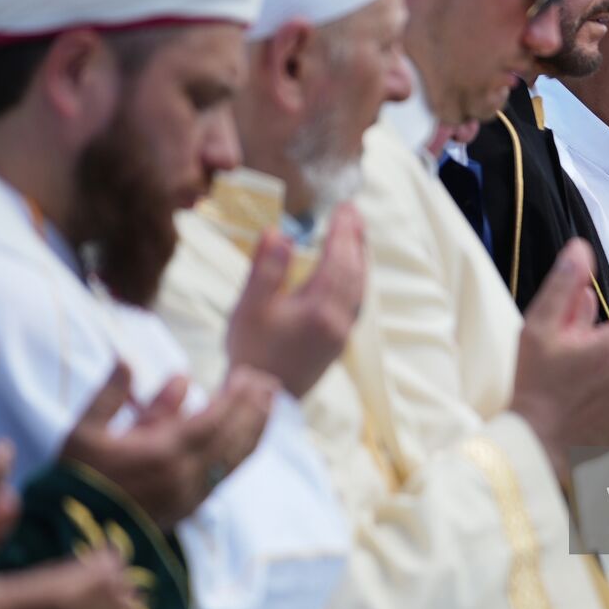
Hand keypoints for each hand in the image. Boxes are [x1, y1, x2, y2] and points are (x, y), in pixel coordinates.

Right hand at [60, 362, 275, 527]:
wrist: (74, 536)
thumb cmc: (76, 479)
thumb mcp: (83, 432)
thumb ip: (109, 394)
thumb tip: (128, 359)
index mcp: (162, 453)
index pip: (214, 420)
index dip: (235, 396)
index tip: (246, 374)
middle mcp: (184, 475)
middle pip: (233, 437)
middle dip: (254, 407)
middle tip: (269, 382)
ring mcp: (191, 494)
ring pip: (236, 458)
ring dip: (257, 428)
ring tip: (270, 403)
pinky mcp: (191, 507)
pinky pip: (227, 474)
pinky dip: (244, 452)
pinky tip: (250, 436)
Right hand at [227, 203, 365, 397]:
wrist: (259, 401)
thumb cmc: (250, 352)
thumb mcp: (250, 307)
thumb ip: (266, 268)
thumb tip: (280, 233)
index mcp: (318, 308)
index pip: (338, 260)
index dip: (343, 231)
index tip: (345, 208)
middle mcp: (338, 320)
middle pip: (355, 271)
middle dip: (355, 239)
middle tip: (352, 213)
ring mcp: (341, 333)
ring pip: (359, 288)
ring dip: (359, 258)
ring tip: (355, 235)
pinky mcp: (338, 344)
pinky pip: (355, 303)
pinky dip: (356, 280)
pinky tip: (349, 274)